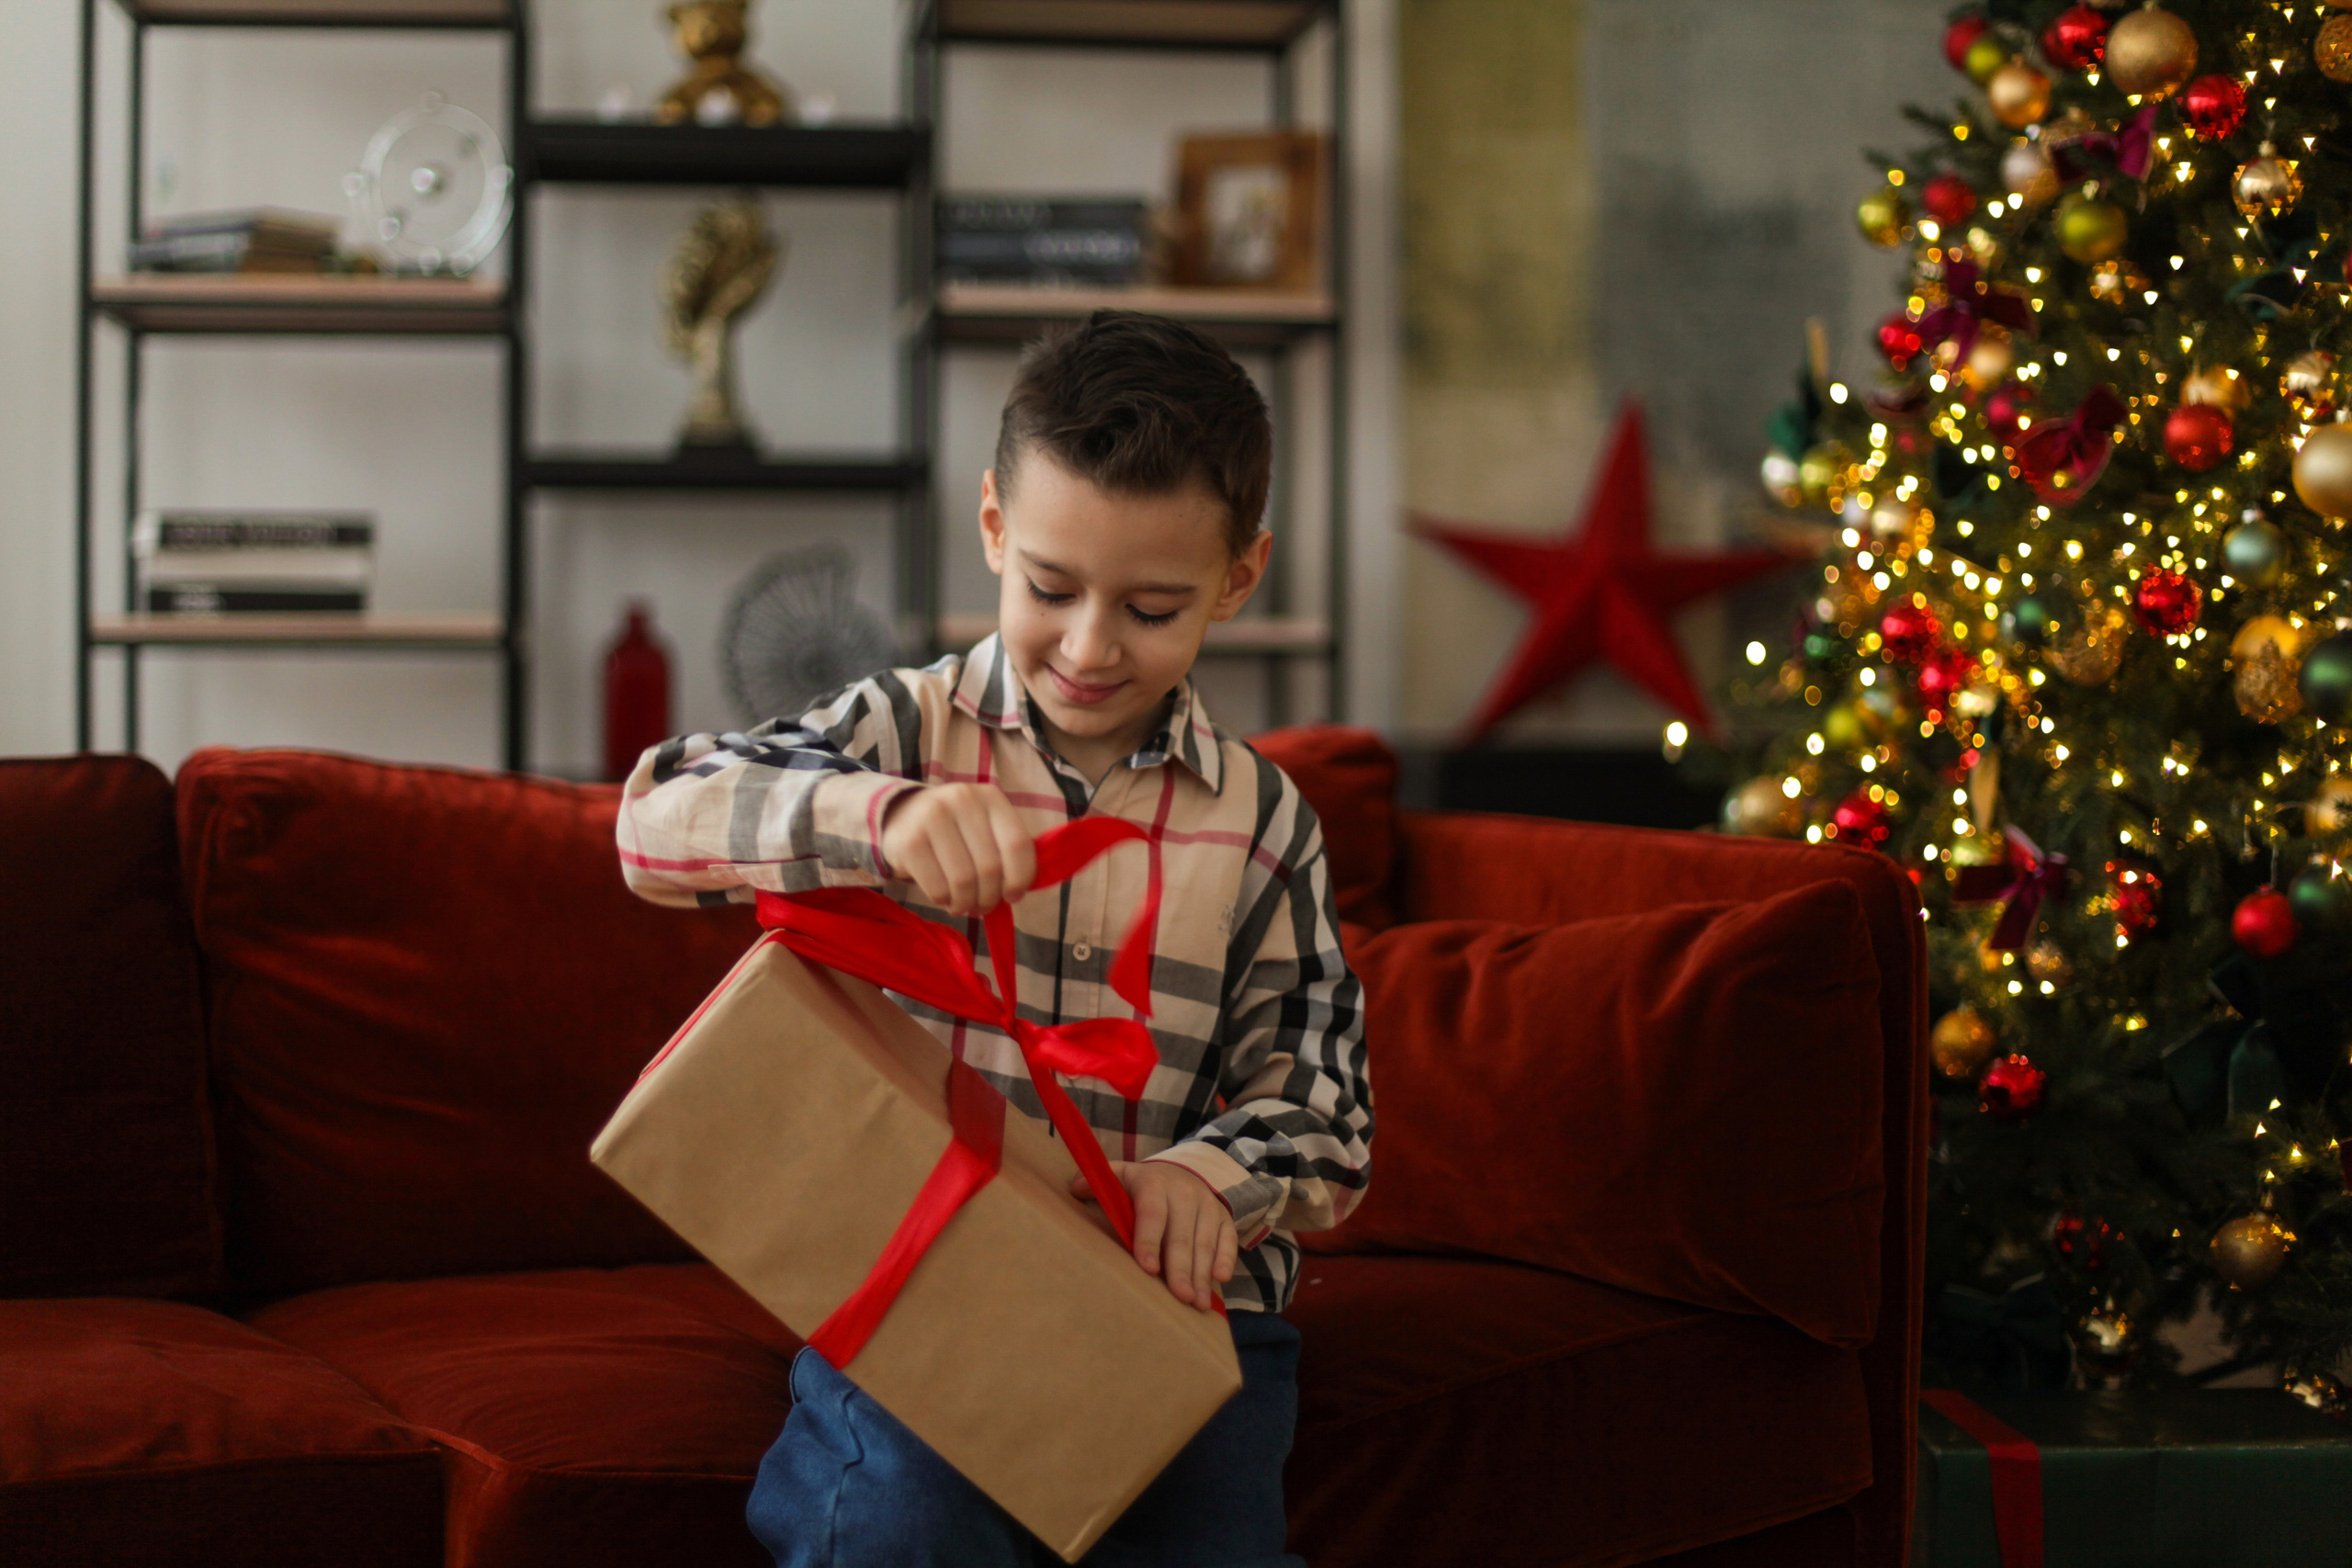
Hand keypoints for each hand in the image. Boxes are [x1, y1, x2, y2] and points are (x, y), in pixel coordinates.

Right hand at [879, 784, 1035, 915]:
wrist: (904, 816)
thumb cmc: (956, 830)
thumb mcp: (985, 827)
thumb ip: (1006, 851)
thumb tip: (1016, 893)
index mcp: (991, 797)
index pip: (1017, 844)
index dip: (1020, 878)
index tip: (1013, 896)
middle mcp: (962, 799)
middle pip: (990, 867)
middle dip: (989, 897)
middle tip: (983, 906)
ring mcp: (932, 817)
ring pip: (963, 881)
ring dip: (966, 903)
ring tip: (963, 905)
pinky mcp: (909, 841)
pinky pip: (937, 888)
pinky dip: (944, 901)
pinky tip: (944, 897)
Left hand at [1071, 1160, 1235, 1311]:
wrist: (1182, 1171)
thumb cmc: (1143, 1186)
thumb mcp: (1122, 1176)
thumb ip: (1100, 1182)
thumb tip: (1075, 1189)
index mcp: (1154, 1184)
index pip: (1152, 1214)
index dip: (1149, 1240)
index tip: (1148, 1268)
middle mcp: (1184, 1192)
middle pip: (1181, 1235)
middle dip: (1180, 1268)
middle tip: (1180, 1297)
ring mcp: (1207, 1205)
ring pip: (1205, 1242)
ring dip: (1202, 1274)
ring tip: (1197, 1303)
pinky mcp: (1223, 1217)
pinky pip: (1228, 1239)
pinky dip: (1226, 1259)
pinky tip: (1220, 1280)